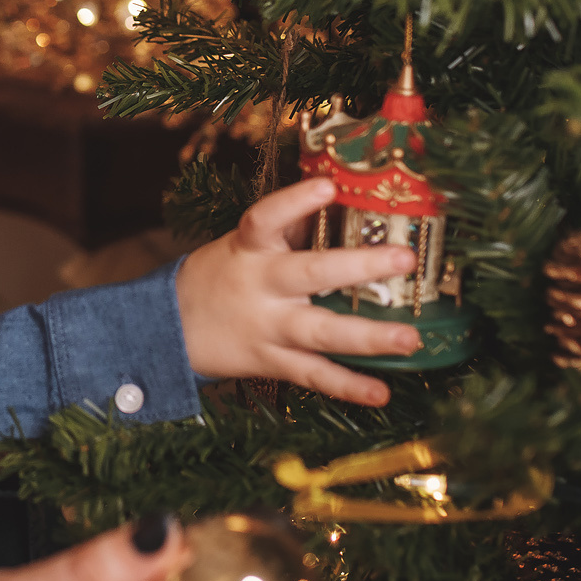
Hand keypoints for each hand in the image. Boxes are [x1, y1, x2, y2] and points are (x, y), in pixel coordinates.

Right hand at [173, 174, 420, 405]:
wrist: (169, 329)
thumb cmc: (220, 276)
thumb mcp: (243, 246)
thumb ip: (290, 231)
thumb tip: (344, 204)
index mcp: (249, 249)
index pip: (266, 218)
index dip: (295, 202)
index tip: (328, 186)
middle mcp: (261, 286)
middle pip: (310, 274)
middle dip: (359, 266)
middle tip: (404, 259)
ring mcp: (268, 328)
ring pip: (321, 333)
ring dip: (368, 337)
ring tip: (410, 339)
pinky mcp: (271, 363)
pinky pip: (313, 376)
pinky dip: (348, 387)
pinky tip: (382, 393)